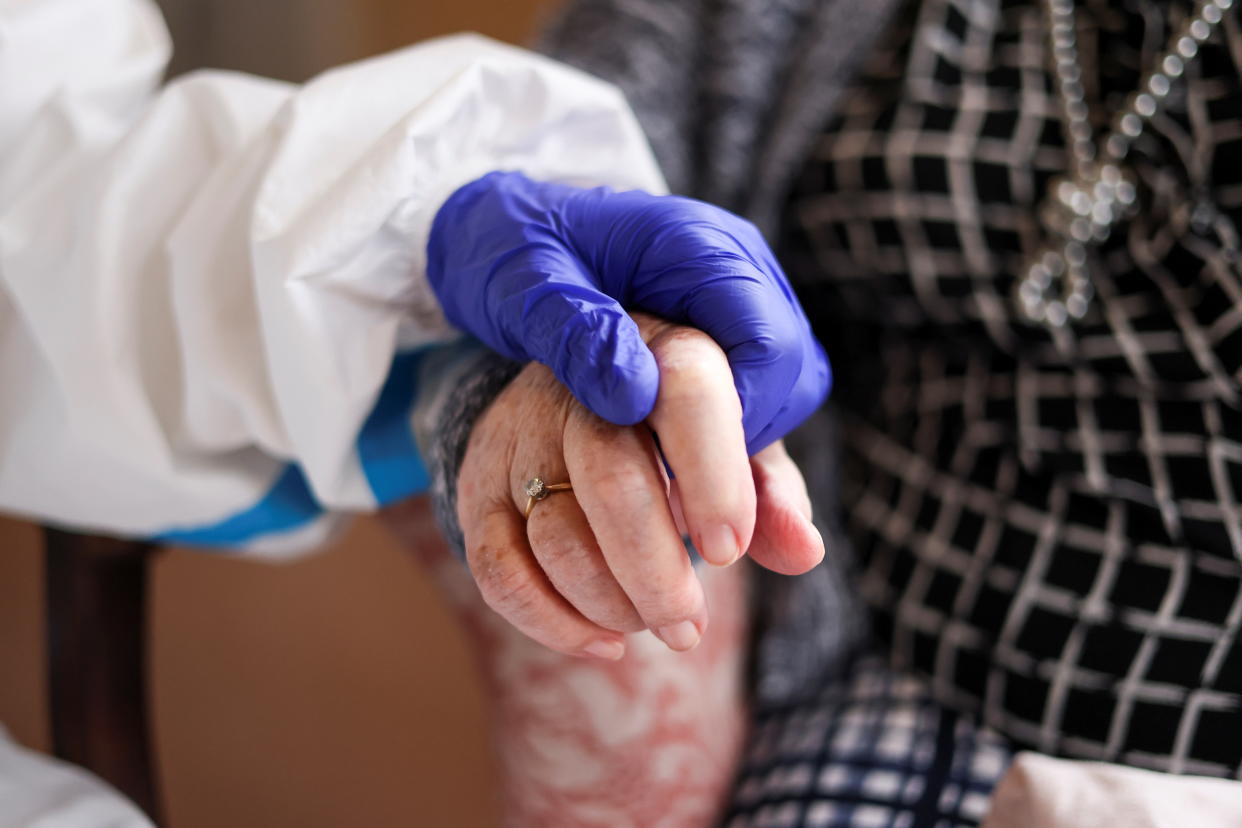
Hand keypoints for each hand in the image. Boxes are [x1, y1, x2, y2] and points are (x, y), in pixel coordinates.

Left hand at [427, 171, 829, 455]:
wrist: (498, 226)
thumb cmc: (507, 246)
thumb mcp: (522, 286)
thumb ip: (578, 334)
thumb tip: (639, 397)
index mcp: (696, 244)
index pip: (769, 344)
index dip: (739, 422)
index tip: (682, 479)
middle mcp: (733, 268)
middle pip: (790, 373)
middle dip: (742, 445)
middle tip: (677, 499)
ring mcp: (732, 301)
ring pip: (781, 391)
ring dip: (736, 449)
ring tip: (671, 491)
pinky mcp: (719, 332)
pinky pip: (751, 395)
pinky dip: (725, 443)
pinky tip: (681, 483)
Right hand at [455, 313, 823, 658]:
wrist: (579, 395)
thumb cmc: (682, 430)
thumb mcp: (740, 443)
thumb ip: (773, 494)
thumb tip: (804, 552)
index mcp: (662, 354)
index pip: (686, 391)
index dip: (712, 475)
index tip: (728, 550)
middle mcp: (581, 387)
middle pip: (610, 479)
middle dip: (655, 572)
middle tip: (687, 627)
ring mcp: (521, 436)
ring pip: (556, 535)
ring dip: (613, 603)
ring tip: (655, 623)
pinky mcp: (480, 486)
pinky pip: (499, 571)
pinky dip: (553, 622)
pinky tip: (604, 643)